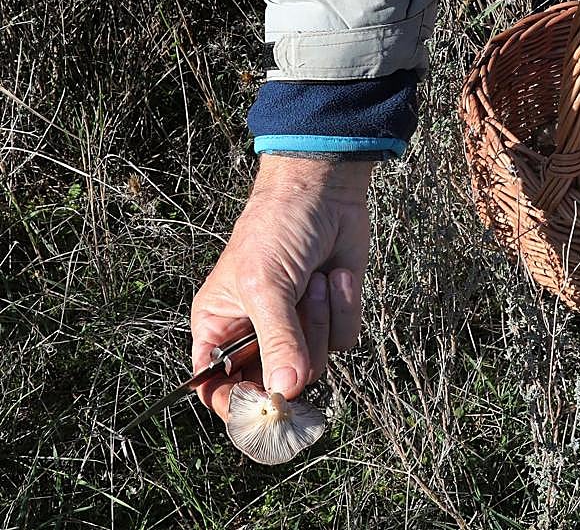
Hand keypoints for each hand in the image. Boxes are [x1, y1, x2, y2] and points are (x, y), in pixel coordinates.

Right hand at [189, 155, 372, 419]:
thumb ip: (276, 340)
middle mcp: (255, 338)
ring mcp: (297, 331)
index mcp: (218, 330)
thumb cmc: (276, 230)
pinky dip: (343, 307)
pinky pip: (344, 340)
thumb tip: (287, 390)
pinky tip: (333, 276)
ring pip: (317, 365)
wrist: (326, 193)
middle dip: (295, 348)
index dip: (239, 405)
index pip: (216, 389)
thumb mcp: (266, 284)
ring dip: (320, 320)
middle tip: (295, 304)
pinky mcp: (331, 320)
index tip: (268, 404)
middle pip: (278, 385)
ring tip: (311, 280)